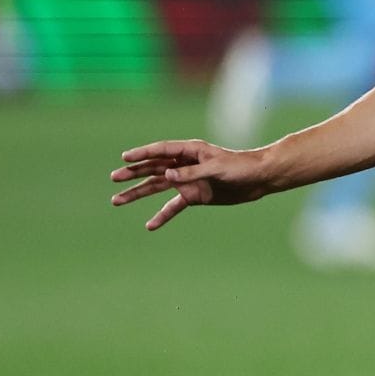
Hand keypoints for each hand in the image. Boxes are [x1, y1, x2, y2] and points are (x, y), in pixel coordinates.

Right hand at [110, 140, 270, 230]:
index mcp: (190, 151)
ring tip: (117, 200)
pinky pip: (173, 206)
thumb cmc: (241, 167)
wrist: (260, 179)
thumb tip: (167, 175)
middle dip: (133, 173)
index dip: (142, 154)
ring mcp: (188, 181)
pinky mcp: (194, 196)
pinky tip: (150, 225)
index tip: (124, 158)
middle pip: (153, 168)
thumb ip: (192, 173)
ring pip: (157, 187)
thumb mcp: (217, 168)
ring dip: (138, 193)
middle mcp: (185, 165)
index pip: (161, 150)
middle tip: (114, 178)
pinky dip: (162, 215)